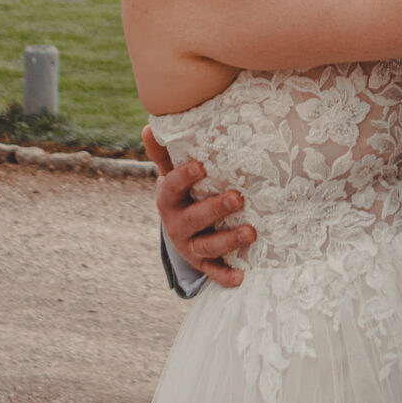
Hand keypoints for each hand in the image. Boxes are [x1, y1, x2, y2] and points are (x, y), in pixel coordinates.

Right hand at [145, 125, 254, 287]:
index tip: (201, 165)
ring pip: (208, 246)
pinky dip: (225, 276)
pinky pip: (214, 272)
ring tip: (251, 232)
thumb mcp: (171, 174)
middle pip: (194, 218)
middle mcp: (177, 225)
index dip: (184, 176)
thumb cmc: (182, 193)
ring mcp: (190, 246)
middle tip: (238, 197)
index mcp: (168, 199)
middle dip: (215, 209)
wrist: (180, 229)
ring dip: (229, 240)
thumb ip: (165, 153)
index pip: (172, 187)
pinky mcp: (202, 264)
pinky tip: (241, 276)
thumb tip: (150, 126)